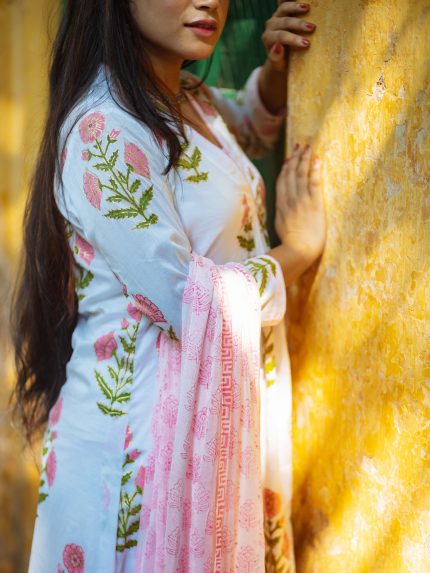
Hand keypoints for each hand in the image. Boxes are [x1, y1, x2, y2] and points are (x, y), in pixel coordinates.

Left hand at [262, 1, 315, 71]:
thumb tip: (278, 46)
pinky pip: (285, 1)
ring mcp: (276, 16)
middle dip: (298, 25)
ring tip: (308, 8)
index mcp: (268, 38)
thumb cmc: (282, 63)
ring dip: (296, 7)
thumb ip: (275, 57)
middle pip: (284, 22)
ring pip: (284, 8)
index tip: (306, 44)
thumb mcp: (278, 64)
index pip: (281, 37)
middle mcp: (270, 26)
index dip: (293, 39)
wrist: (281, 57)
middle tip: (312, 28)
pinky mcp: (282, 10)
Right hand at [275, 144, 325, 263]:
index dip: (285, 169)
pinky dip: (315, 170)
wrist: (297, 250)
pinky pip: (313, 182)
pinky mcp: (313, 203)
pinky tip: (317, 159)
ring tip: (308, 148)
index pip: (282, 182)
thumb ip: (282, 214)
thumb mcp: (281, 226)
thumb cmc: (291, 244)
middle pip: (291, 174)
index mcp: (281, 206)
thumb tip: (283, 209)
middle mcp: (289, 199)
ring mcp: (301, 200)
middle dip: (295, 158)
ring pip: (301, 174)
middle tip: (300, 147)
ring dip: (304, 159)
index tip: (289, 159)